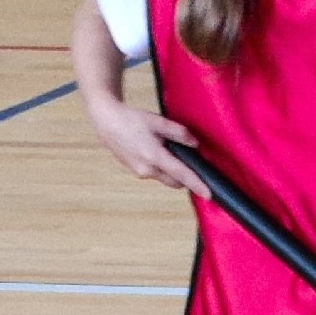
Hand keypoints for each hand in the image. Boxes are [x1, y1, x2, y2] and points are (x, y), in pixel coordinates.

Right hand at [85, 96, 205, 195]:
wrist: (106, 122)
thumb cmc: (131, 120)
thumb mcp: (158, 122)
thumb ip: (179, 133)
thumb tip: (195, 144)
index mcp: (154, 156)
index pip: (181, 175)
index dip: (197, 185)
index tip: (208, 194)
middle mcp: (147, 170)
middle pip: (175, 181)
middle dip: (184, 176)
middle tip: (188, 159)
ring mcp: (140, 172)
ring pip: (164, 177)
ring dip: (171, 169)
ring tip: (165, 147)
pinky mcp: (135, 171)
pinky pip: (154, 173)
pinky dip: (160, 166)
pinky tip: (154, 149)